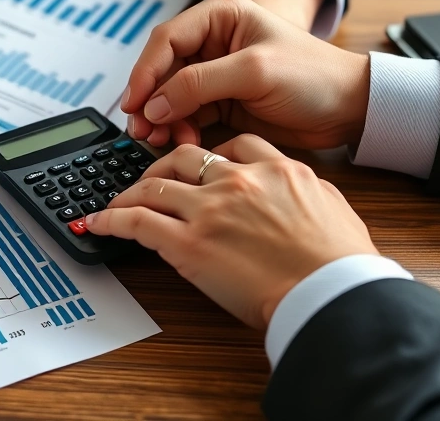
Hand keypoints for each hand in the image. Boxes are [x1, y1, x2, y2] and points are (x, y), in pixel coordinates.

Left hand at [86, 134, 376, 329]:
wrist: (332, 294)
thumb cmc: (341, 263)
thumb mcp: (332, 208)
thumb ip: (306, 192)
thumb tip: (295, 194)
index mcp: (276, 169)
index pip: (231, 145)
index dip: (208, 155)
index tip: (197, 165)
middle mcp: (237, 181)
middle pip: (183, 159)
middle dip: (161, 167)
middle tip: (150, 181)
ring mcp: (209, 210)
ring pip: (153, 186)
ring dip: (129, 194)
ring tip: (116, 203)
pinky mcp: (188, 243)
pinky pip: (137, 222)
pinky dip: (112, 219)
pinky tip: (98, 223)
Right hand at [121, 0, 369, 148]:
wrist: (349, 110)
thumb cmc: (314, 77)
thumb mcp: (254, 72)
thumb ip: (199, 84)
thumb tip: (154, 105)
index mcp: (220, 16)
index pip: (166, 41)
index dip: (144, 72)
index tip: (133, 104)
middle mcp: (212, 41)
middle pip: (162, 70)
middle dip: (150, 101)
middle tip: (141, 129)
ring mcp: (214, 73)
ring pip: (169, 96)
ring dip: (161, 118)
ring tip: (159, 140)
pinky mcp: (220, 100)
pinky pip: (185, 114)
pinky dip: (178, 129)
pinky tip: (181, 141)